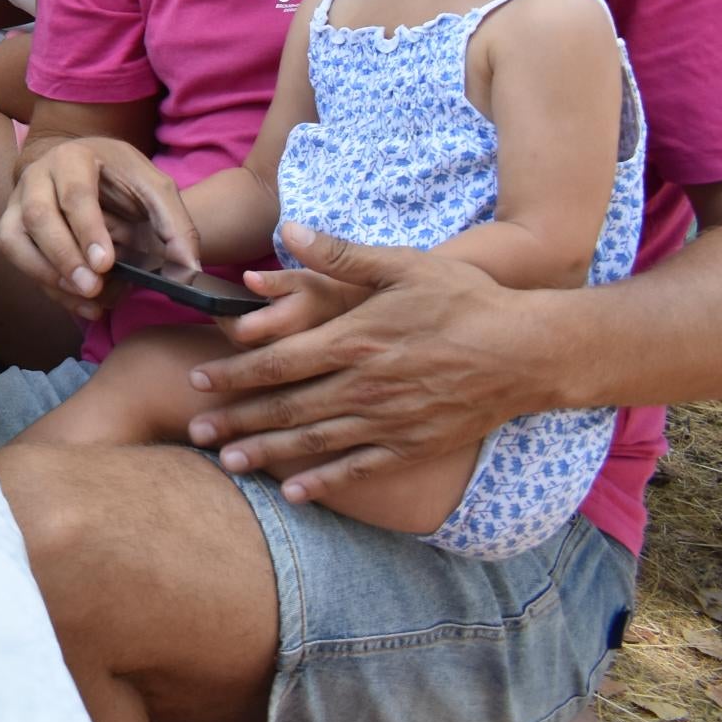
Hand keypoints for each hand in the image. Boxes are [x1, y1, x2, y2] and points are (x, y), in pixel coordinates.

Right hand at [0, 135, 197, 320]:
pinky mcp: (13, 227)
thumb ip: (174, 224)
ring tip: (84, 298)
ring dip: (45, 273)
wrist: (88, 169)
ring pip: (13, 238)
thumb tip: (187, 267)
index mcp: (74, 158)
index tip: (105, 264)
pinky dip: (45, 285)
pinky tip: (79, 302)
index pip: (75, 194)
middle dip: (64, 256)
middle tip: (92, 286)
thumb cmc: (120, 178)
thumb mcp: (155, 188)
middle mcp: (38, 176)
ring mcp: (18, 201)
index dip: (88, 229)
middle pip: (38, 216)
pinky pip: (16, 258)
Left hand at [181, 222, 528, 501]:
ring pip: (314, 441)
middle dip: (234, 419)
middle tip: (192, 430)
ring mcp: (390, 420)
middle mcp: (365, 385)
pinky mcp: (415, 445)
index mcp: (355, 339)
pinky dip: (324, 483)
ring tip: (225, 462)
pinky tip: (294, 493)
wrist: (529, 351)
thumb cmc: (465, 299)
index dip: (233, 373)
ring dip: (265, 452)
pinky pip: (360, 470)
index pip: (277, 361)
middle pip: (285, 407)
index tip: (195, 380)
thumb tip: (291, 228)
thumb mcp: (404, 265)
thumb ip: (343, 254)